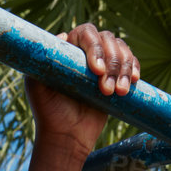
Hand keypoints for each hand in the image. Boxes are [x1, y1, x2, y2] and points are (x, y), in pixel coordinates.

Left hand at [27, 24, 140, 157]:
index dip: (95, 47)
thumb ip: (41, 61)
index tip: (97, 71)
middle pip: (108, 40)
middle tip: (107, 90)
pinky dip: (134, 69)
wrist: (66, 137)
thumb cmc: (49, 112)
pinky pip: (131, 63)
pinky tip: (133, 81)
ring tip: (119, 92)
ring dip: (124, 69)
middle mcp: (86, 52)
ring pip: (122, 50)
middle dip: (112, 63)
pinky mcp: (115, 77)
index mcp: (68, 49)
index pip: (86, 34)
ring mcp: (102, 63)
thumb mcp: (36, 87)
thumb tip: (63, 36)